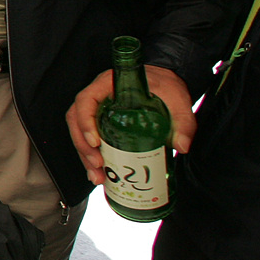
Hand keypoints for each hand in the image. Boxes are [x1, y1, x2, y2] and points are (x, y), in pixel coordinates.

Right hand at [66, 65, 196, 184]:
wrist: (165, 83)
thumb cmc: (165, 85)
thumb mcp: (177, 100)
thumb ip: (182, 122)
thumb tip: (181, 146)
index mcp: (108, 84)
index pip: (85, 100)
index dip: (85, 122)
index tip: (95, 142)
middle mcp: (98, 96)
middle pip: (76, 120)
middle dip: (83, 146)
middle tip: (97, 165)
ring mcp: (97, 109)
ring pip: (78, 131)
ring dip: (84, 155)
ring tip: (97, 176)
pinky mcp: (101, 121)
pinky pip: (88, 137)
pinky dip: (91, 156)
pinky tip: (99, 171)